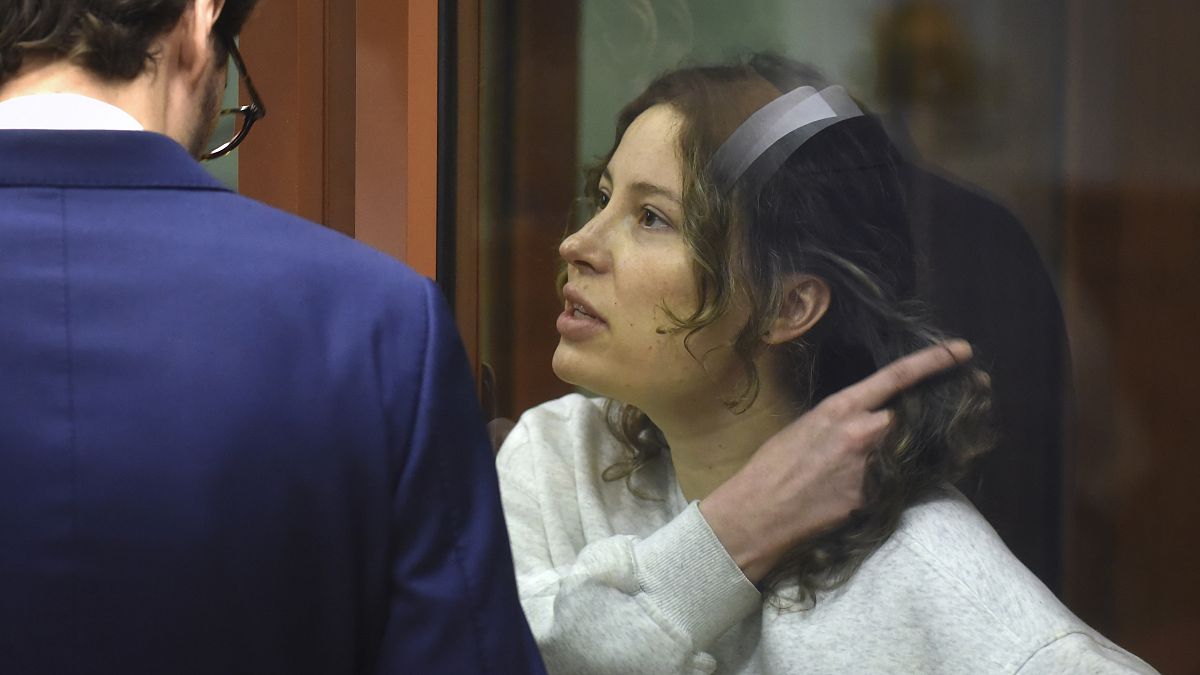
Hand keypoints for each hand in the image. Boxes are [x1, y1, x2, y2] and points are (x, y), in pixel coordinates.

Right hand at [699, 340, 972, 582]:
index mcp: (841, 408)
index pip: (897, 377)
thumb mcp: (806, 426)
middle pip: (919, 414)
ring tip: (954, 438)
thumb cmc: (772, 466)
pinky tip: (917, 477)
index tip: (963, 351)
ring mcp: (872, 469)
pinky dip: (913, 477)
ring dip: (934, 444)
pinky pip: (905, 483)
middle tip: (970, 400)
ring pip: (919, 450)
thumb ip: (843, 418)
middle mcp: (863, 435)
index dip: (935, 361)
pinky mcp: (875, 500)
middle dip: (944, 407)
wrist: (760, 512)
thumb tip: (868, 416)